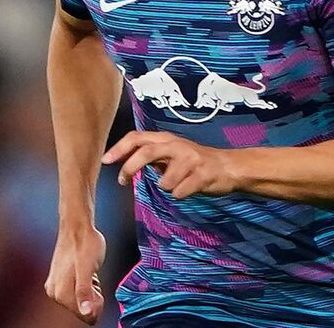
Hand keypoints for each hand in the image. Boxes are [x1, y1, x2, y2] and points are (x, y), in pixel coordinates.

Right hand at [44, 224, 105, 324]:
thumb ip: (85, 292)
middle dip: (92, 296)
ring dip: (90, 289)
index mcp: (61, 293)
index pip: (85, 315)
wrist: (77, 225)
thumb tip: (86, 313)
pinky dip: (86, 284)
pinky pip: (78, 291)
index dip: (96, 303)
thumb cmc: (85, 243)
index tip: (97, 285)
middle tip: (92, 276)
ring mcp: (55, 285)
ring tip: (89, 272)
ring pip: (81, 300)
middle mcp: (54, 292)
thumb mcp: (88, 269)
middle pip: (82, 309)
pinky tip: (86, 271)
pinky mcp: (59, 279)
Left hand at [102, 131, 238, 198]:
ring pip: (165, 181)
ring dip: (166, 187)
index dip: (119, 148)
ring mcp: (191, 159)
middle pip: (146, 151)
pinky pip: (180, 192)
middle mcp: (177, 145)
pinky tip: (190, 189)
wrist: (228, 167)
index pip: (137, 137)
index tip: (105, 161)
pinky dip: (180, 195)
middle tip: (122, 181)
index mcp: (166, 139)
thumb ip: (151, 156)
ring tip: (178, 184)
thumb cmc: (195, 162)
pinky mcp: (203, 174)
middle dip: (130, 167)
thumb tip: (124, 162)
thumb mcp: (171, 154)